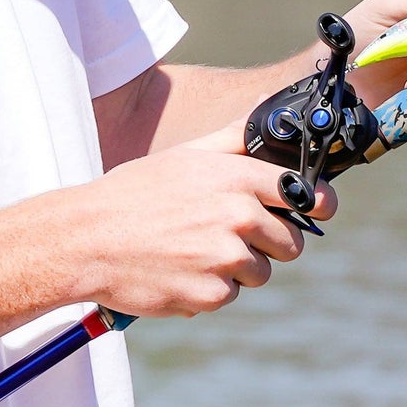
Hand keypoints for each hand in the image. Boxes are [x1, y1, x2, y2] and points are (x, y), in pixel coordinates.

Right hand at [68, 121, 336, 319]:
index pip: (301, 193)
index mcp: (235, 178)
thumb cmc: (135, 192)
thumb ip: (233, 138)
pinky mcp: (210, 294)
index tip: (318, 209)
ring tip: (195, 249)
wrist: (87, 239)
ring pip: (261, 272)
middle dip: (268, 242)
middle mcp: (237, 218)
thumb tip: (265, 112)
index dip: (314, 203)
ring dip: (237, 268)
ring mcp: (225, 259)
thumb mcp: (185, 155)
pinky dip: (211, 288)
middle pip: (291, 243)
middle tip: (228, 233)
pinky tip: (180, 269)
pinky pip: (230, 294)